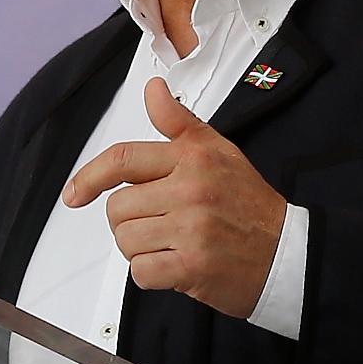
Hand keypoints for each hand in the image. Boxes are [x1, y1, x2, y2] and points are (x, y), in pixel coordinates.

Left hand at [62, 79, 286, 319]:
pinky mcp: (193, 266)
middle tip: (160, 226)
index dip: (89, 177)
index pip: (123, 160)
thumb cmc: (250, 204)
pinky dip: (151, 275)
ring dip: (141, 249)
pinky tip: (175, 267)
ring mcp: (192, 228)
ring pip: (126, 241)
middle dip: (130, 222)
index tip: (74, 194)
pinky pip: (141, 272)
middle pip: (118, 208)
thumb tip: (152, 89)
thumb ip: (179, 122)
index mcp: (193, 157)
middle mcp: (190, 188)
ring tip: (171, 245)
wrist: (287, 253)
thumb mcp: (218, 151)